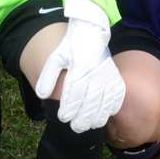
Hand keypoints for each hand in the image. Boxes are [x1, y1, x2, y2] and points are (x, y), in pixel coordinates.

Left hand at [33, 0, 124, 132]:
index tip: (63, 117)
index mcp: (79, 69)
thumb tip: (42, 95)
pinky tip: (106, 114)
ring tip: (89, 125)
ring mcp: (108, 77)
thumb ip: (48, 76)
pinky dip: (113, 107)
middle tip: (76, 127)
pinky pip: (117, 96)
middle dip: (83, 118)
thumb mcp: (56, 57)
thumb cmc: (71, 46)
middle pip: (90, 103)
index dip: (69, 109)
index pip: (74, 94)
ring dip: (97, 117)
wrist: (91, 31)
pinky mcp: (116, 77)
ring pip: (105, 102)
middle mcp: (95, 74)